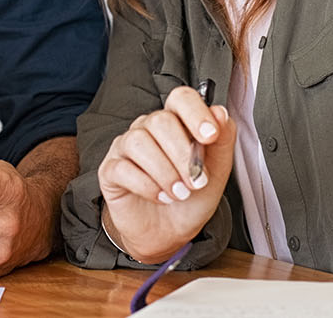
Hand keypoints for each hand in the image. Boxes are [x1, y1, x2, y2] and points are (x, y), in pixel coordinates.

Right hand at [96, 85, 234, 262]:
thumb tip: (220, 113)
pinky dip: (147, 186)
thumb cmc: (191, 199)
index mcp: (176, 122)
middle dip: (183, 154)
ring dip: (165, 172)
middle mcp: (148, 128)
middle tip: (197, 182)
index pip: (181, 98)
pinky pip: (123, 168)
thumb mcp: (217, 174)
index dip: (196, 113)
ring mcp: (126, 147)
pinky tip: (160, 197)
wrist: (169, 233)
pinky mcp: (110, 170)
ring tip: (179, 194)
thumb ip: (222, 141)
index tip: (210, 136)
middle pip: (160, 120)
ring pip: (139, 142)